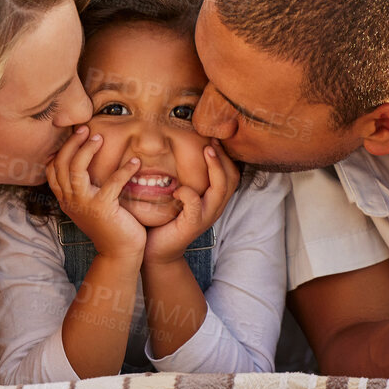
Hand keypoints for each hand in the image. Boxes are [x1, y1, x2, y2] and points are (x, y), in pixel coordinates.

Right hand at [45, 125, 145, 259]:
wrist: (120, 253)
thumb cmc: (109, 226)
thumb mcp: (91, 206)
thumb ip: (85, 188)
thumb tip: (86, 164)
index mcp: (66, 199)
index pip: (52, 170)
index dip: (60, 150)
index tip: (74, 135)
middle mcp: (70, 201)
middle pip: (61, 164)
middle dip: (72, 143)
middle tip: (85, 129)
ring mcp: (84, 204)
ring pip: (76, 168)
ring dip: (87, 149)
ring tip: (100, 138)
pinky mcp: (102, 209)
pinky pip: (111, 182)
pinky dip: (124, 170)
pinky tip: (135, 162)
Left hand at [143, 142, 238, 264]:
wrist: (155, 250)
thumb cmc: (164, 219)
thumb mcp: (177, 196)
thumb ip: (183, 177)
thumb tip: (176, 148)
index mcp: (213, 199)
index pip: (232, 174)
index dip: (225, 156)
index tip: (213, 137)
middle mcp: (215, 207)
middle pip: (232, 177)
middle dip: (223, 156)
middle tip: (212, 139)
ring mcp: (206, 217)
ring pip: (221, 188)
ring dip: (215, 167)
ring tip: (206, 151)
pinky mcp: (193, 225)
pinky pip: (196, 204)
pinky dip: (187, 193)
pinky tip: (177, 189)